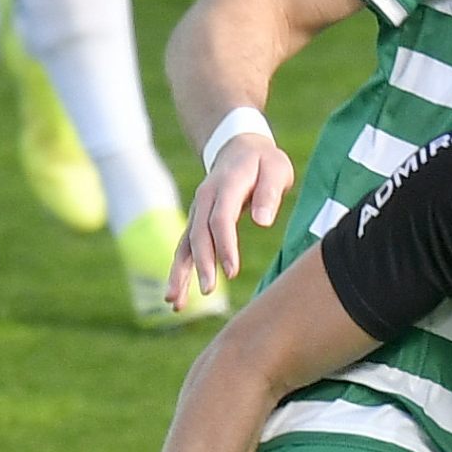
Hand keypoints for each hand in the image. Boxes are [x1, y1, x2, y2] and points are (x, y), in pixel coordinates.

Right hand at [176, 135, 294, 307]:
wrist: (239, 148)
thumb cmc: (264, 162)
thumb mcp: (276, 168)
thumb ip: (269, 192)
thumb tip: (262, 221)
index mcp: (226, 187)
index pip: (221, 219)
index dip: (225, 246)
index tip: (232, 272)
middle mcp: (205, 200)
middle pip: (199, 235)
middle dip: (202, 264)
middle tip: (208, 290)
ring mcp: (197, 212)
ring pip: (185, 245)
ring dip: (179, 274)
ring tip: (175, 302)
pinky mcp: (196, 223)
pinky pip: (184, 249)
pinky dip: (179, 272)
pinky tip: (176, 298)